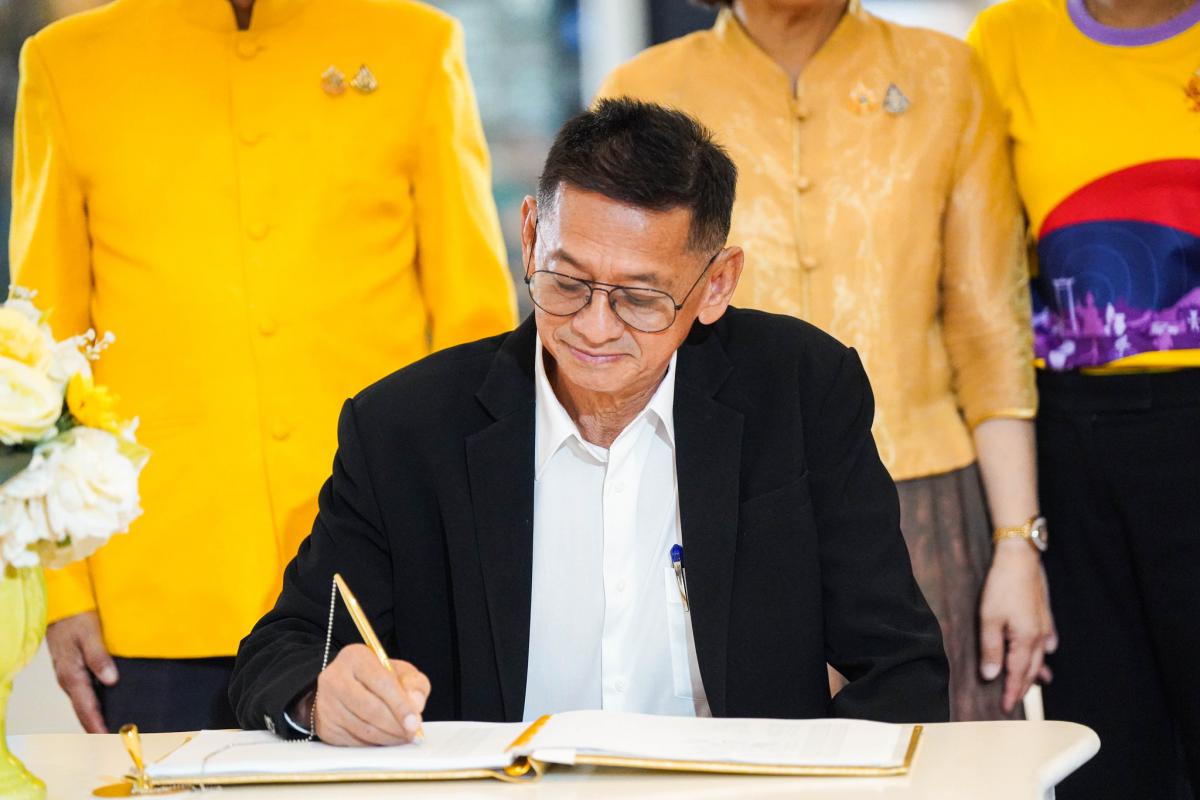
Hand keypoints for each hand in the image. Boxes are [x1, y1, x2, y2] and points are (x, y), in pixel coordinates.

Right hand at [45, 611, 118, 732]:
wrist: (62, 607)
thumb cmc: (76, 618)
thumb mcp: (90, 634)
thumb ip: (99, 656)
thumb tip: (111, 680)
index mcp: (71, 674)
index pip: (86, 707)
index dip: (97, 724)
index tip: (109, 738)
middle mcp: (69, 679)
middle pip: (84, 709)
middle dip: (97, 725)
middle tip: (116, 738)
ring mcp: (70, 675)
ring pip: (84, 702)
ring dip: (96, 715)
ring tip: (115, 726)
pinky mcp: (74, 669)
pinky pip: (84, 692)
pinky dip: (94, 702)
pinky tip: (108, 704)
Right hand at [311, 644, 429, 745]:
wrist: (348, 686)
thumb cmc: (378, 678)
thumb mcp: (401, 672)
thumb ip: (414, 684)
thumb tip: (415, 705)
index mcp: (355, 657)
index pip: (381, 683)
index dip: (400, 705)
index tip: (414, 722)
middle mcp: (335, 678)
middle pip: (370, 708)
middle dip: (395, 725)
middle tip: (412, 733)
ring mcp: (326, 703)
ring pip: (362, 728)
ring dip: (387, 737)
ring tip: (402, 736)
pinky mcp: (325, 725)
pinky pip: (353, 741)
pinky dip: (374, 744)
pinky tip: (386, 739)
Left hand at [978, 540, 1056, 712]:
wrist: (1020, 558)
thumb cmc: (1002, 586)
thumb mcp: (989, 619)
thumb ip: (990, 649)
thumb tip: (991, 676)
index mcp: (1025, 641)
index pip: (1016, 675)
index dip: (1010, 693)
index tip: (1004, 709)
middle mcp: (1039, 637)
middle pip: (1030, 670)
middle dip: (1022, 688)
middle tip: (1013, 703)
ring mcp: (1044, 626)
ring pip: (1040, 657)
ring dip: (1034, 673)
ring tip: (1032, 685)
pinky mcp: (1044, 614)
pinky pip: (1046, 641)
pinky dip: (1043, 652)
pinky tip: (1045, 654)